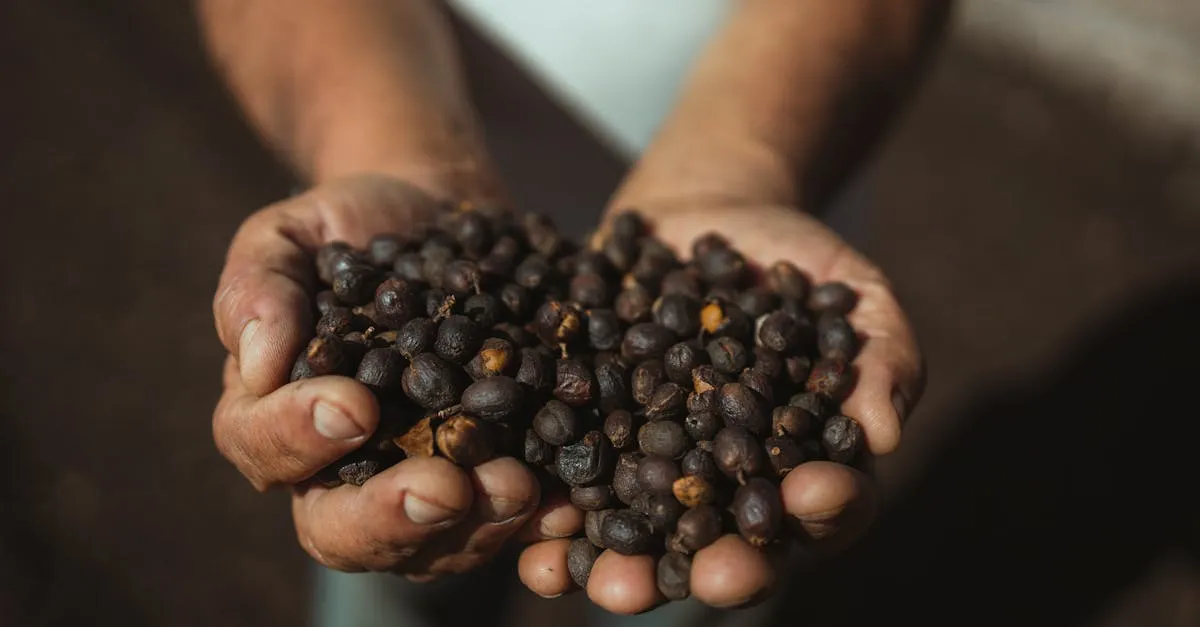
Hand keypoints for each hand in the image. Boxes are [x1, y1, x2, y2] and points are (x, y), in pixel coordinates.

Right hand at [211, 174, 580, 578]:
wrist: (437, 217)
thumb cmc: (348, 227)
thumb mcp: (289, 235)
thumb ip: (257, 289)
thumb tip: (257, 364)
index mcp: (276, 418)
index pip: (265, 448)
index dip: (299, 437)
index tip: (355, 406)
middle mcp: (341, 471)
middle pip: (342, 530)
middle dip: (393, 517)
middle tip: (444, 489)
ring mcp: (419, 483)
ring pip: (430, 544)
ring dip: (473, 526)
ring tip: (517, 487)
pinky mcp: (488, 477)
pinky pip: (505, 522)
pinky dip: (535, 522)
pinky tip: (565, 502)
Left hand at [516, 202, 923, 612]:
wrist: (704, 216)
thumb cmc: (795, 261)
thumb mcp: (853, 295)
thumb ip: (880, 357)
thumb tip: (884, 434)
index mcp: (800, 466)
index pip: (824, 505)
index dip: (822, 508)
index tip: (810, 496)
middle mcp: (725, 485)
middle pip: (729, 544)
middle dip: (719, 568)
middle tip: (710, 579)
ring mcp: (655, 468)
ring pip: (644, 534)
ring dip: (625, 565)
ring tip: (604, 583)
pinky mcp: (590, 439)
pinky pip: (571, 483)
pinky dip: (552, 510)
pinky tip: (533, 529)